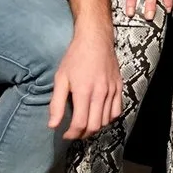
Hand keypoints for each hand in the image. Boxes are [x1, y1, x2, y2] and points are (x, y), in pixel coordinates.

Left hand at [48, 20, 123, 140]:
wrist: (95, 38)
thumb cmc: (75, 57)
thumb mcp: (60, 78)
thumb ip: (57, 104)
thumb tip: (52, 125)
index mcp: (84, 92)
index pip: (80, 124)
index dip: (72, 134)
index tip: (65, 134)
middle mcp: (100, 94)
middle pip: (94, 126)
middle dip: (82, 134)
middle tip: (74, 132)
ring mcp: (112, 91)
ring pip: (106, 121)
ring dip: (95, 127)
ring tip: (85, 125)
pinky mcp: (119, 87)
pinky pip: (116, 111)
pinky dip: (108, 118)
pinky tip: (99, 115)